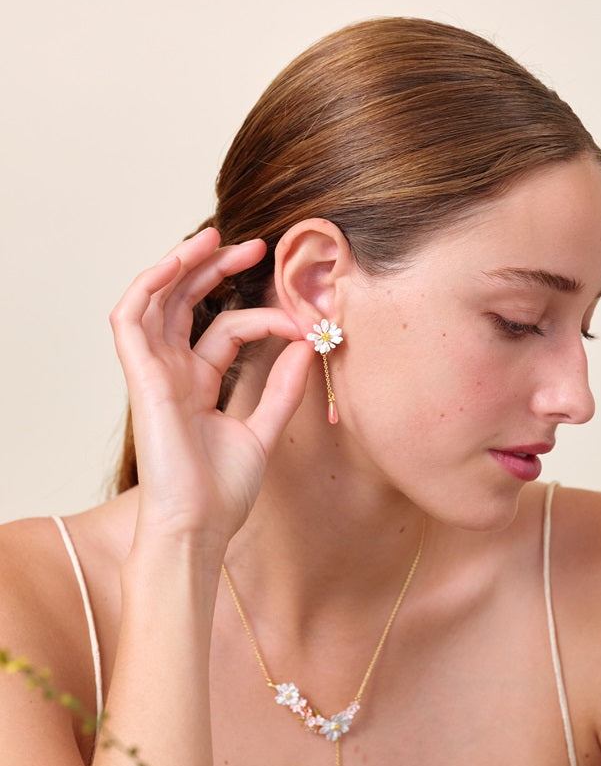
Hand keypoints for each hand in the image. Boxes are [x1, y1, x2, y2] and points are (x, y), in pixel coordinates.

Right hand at [110, 228, 312, 551]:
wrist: (198, 527)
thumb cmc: (222, 492)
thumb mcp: (263, 431)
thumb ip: (282, 389)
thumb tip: (305, 347)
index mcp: (198, 383)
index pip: (227, 329)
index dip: (264, 317)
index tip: (302, 324)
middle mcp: (173, 372)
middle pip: (186, 303)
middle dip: (216, 269)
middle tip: (255, 246)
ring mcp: (154, 373)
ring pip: (156, 300)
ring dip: (181, 265)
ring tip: (215, 238)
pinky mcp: (140, 377)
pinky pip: (129, 318)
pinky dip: (148, 284)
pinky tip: (178, 261)